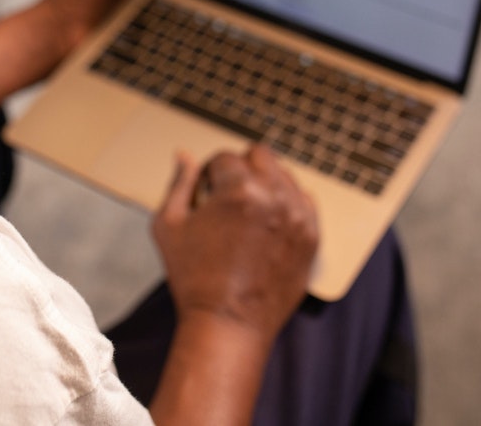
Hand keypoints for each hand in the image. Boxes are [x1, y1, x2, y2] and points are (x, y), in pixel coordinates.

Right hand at [152, 145, 317, 341]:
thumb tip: (184, 155)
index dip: (209, 175)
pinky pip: (304, 201)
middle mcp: (273, 196)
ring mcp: (297, 216)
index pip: (224, 157)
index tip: (204, 195)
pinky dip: (286, 204)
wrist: (228, 324)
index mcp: (238, 189)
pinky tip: (268, 223)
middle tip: (226, 197)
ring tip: (248, 212)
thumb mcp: (169, 226)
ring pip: (284, 175)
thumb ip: (178, 184)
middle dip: (240, 169)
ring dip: (265, 184)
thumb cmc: (193, 278)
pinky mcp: (311, 236)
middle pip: (259, 156)